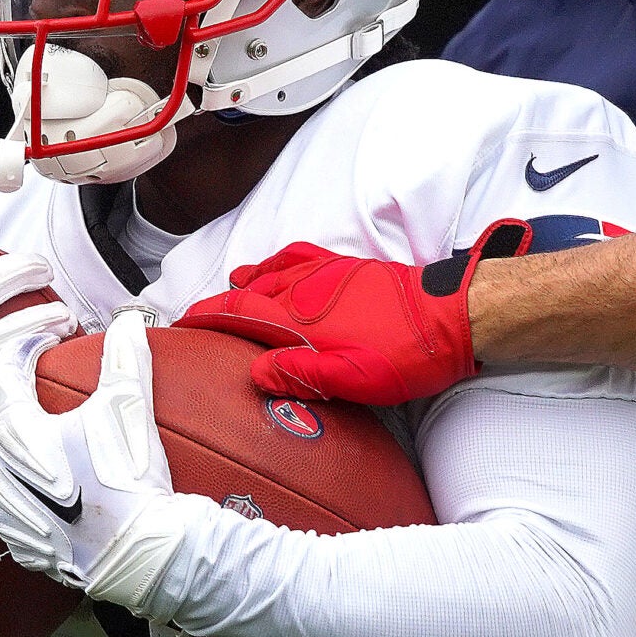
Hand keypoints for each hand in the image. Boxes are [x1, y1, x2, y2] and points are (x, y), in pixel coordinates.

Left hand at [0, 308, 215, 610]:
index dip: (27, 349)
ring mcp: (7, 510)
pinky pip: (7, 507)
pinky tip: (47, 488)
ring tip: (42, 439)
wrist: (140, 552)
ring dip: (11, 448)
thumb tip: (127, 319)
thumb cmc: (129, 478)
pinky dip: (21, 491)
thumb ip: (125, 357)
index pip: (6, 374)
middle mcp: (0, 470)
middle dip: (10, 401)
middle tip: (38, 390)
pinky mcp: (21, 542)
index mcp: (18, 432)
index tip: (49, 341)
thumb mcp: (129, 408)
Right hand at [179, 219, 534, 406]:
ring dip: (245, 283)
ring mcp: (328, 275)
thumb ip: (300, 374)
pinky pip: (300, 257)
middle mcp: (306, 290)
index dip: (206, 319)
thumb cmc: (408, 356)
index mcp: (300, 319)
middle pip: (248, 292)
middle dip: (218, 303)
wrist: (454, 316)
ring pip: (271, 272)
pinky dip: (278, 261)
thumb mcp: (353, 379)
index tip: (180, 326)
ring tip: (229, 291)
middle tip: (196, 316)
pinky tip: (274, 266)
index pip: (238, 313)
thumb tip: (254, 372)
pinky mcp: (349, 269)